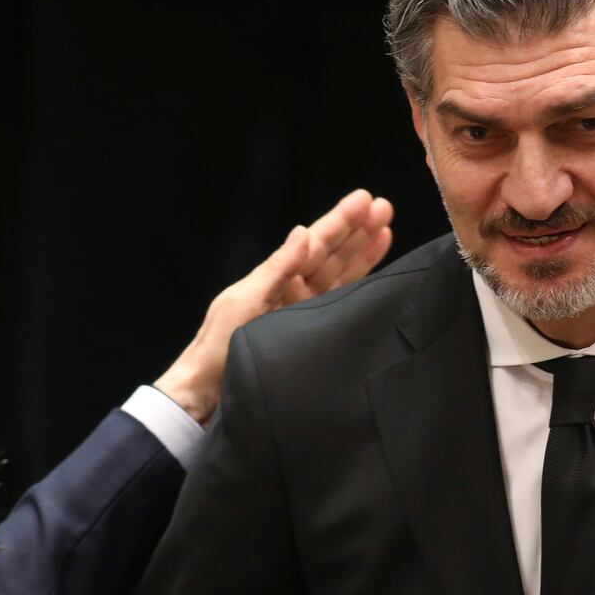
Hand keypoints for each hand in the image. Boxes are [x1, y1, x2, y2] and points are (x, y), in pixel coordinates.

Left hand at [153, 190, 394, 425]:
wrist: (207, 394)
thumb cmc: (216, 349)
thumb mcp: (243, 304)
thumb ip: (276, 269)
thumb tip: (302, 232)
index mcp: (272, 280)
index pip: (312, 244)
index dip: (339, 222)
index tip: (364, 199)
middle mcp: (290, 293)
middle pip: (330, 256)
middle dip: (357, 231)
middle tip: (384, 206)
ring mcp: (301, 314)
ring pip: (339, 276)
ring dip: (362, 253)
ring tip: (386, 228)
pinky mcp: (309, 336)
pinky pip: (338, 305)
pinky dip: (357, 287)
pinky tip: (374, 272)